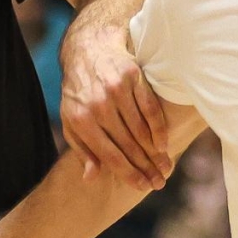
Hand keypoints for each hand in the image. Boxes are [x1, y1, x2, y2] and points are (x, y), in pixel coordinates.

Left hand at [58, 23, 170, 187]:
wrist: (88, 50)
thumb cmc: (79, 93)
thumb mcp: (72, 122)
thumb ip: (82, 150)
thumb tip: (91, 177)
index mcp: (81, 120)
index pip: (109, 155)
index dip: (128, 174)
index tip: (142, 186)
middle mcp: (98, 106)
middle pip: (128, 145)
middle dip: (146, 168)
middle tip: (159, 183)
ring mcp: (116, 90)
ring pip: (141, 130)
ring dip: (155, 153)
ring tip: (165, 168)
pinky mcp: (132, 77)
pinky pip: (150, 108)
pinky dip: (159, 128)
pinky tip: (164, 144)